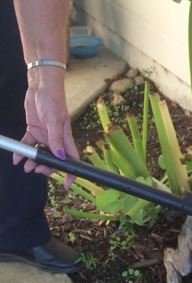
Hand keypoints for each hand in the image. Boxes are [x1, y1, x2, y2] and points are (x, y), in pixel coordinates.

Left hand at [13, 67, 78, 188]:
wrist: (40, 86)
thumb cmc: (53, 101)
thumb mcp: (55, 120)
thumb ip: (56, 139)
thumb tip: (59, 156)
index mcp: (65, 139)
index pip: (71, 160)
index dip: (71, 173)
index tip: (68, 185)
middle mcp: (56, 140)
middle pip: (53, 160)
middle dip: (46, 168)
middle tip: (36, 170)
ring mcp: (44, 136)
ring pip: (40, 155)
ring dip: (33, 162)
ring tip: (26, 166)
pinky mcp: (33, 131)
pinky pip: (28, 145)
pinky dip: (22, 152)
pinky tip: (16, 158)